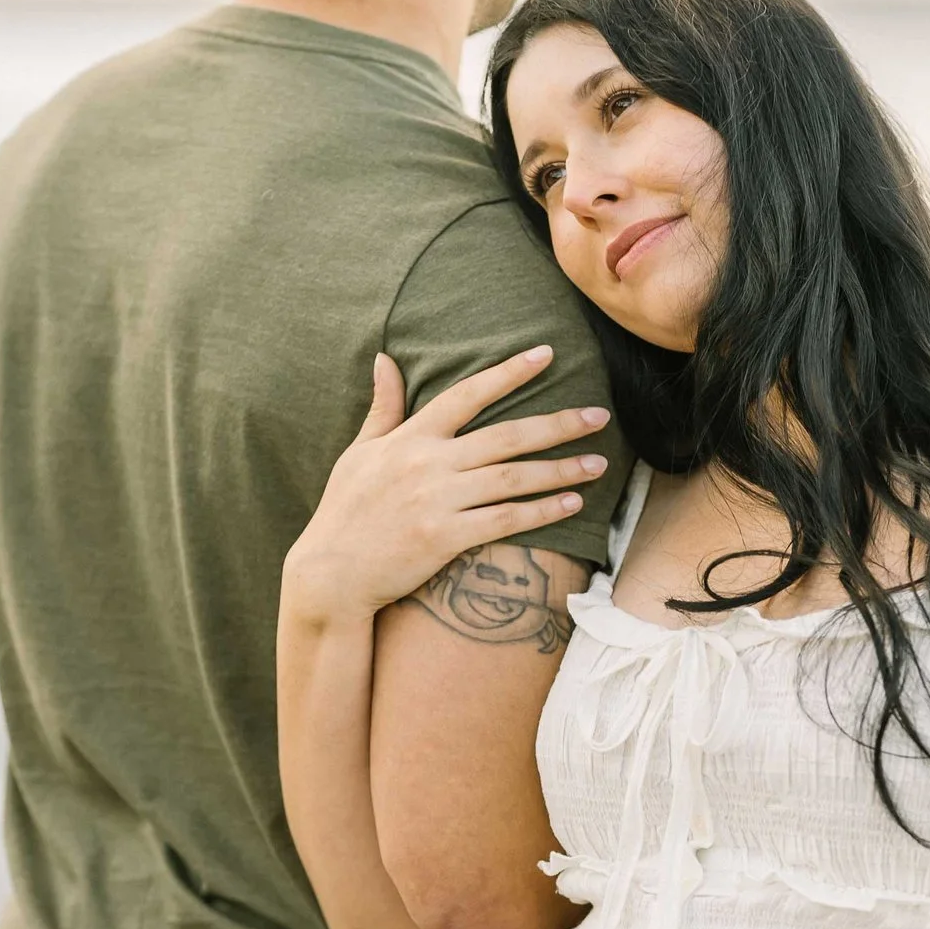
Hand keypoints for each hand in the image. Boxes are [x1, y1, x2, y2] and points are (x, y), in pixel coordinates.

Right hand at [281, 346, 611, 626]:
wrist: (330, 574)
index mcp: (409, 438)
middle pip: (506, 436)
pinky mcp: (444, 538)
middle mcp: (427, 464)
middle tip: (599, 416)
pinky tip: (573, 503)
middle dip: (558, 424)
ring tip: (599, 462)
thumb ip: (382, 408)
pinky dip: (542, 511)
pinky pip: (505, 520)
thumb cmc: (345, 512)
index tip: (546, 354)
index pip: (467, 394)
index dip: (508, 373)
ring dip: (561, 469)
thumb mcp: (358, 452)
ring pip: (513, 478)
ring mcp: (437, 501)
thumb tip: (383, 360)